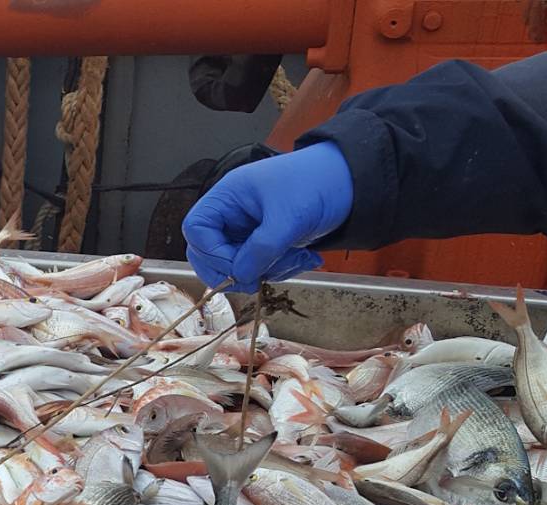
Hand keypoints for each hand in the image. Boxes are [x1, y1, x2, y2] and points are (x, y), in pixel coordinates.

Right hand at [183, 142, 353, 292]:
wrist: (350, 182)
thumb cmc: (316, 183)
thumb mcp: (288, 217)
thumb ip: (261, 249)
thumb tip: (240, 276)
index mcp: (228, 196)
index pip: (196, 229)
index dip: (210, 253)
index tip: (237, 268)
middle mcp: (231, 213)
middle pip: (207, 252)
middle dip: (233, 270)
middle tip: (257, 279)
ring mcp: (246, 230)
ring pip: (234, 265)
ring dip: (263, 272)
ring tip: (296, 260)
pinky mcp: (263, 243)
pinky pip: (256, 267)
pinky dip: (276, 270)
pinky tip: (302, 258)